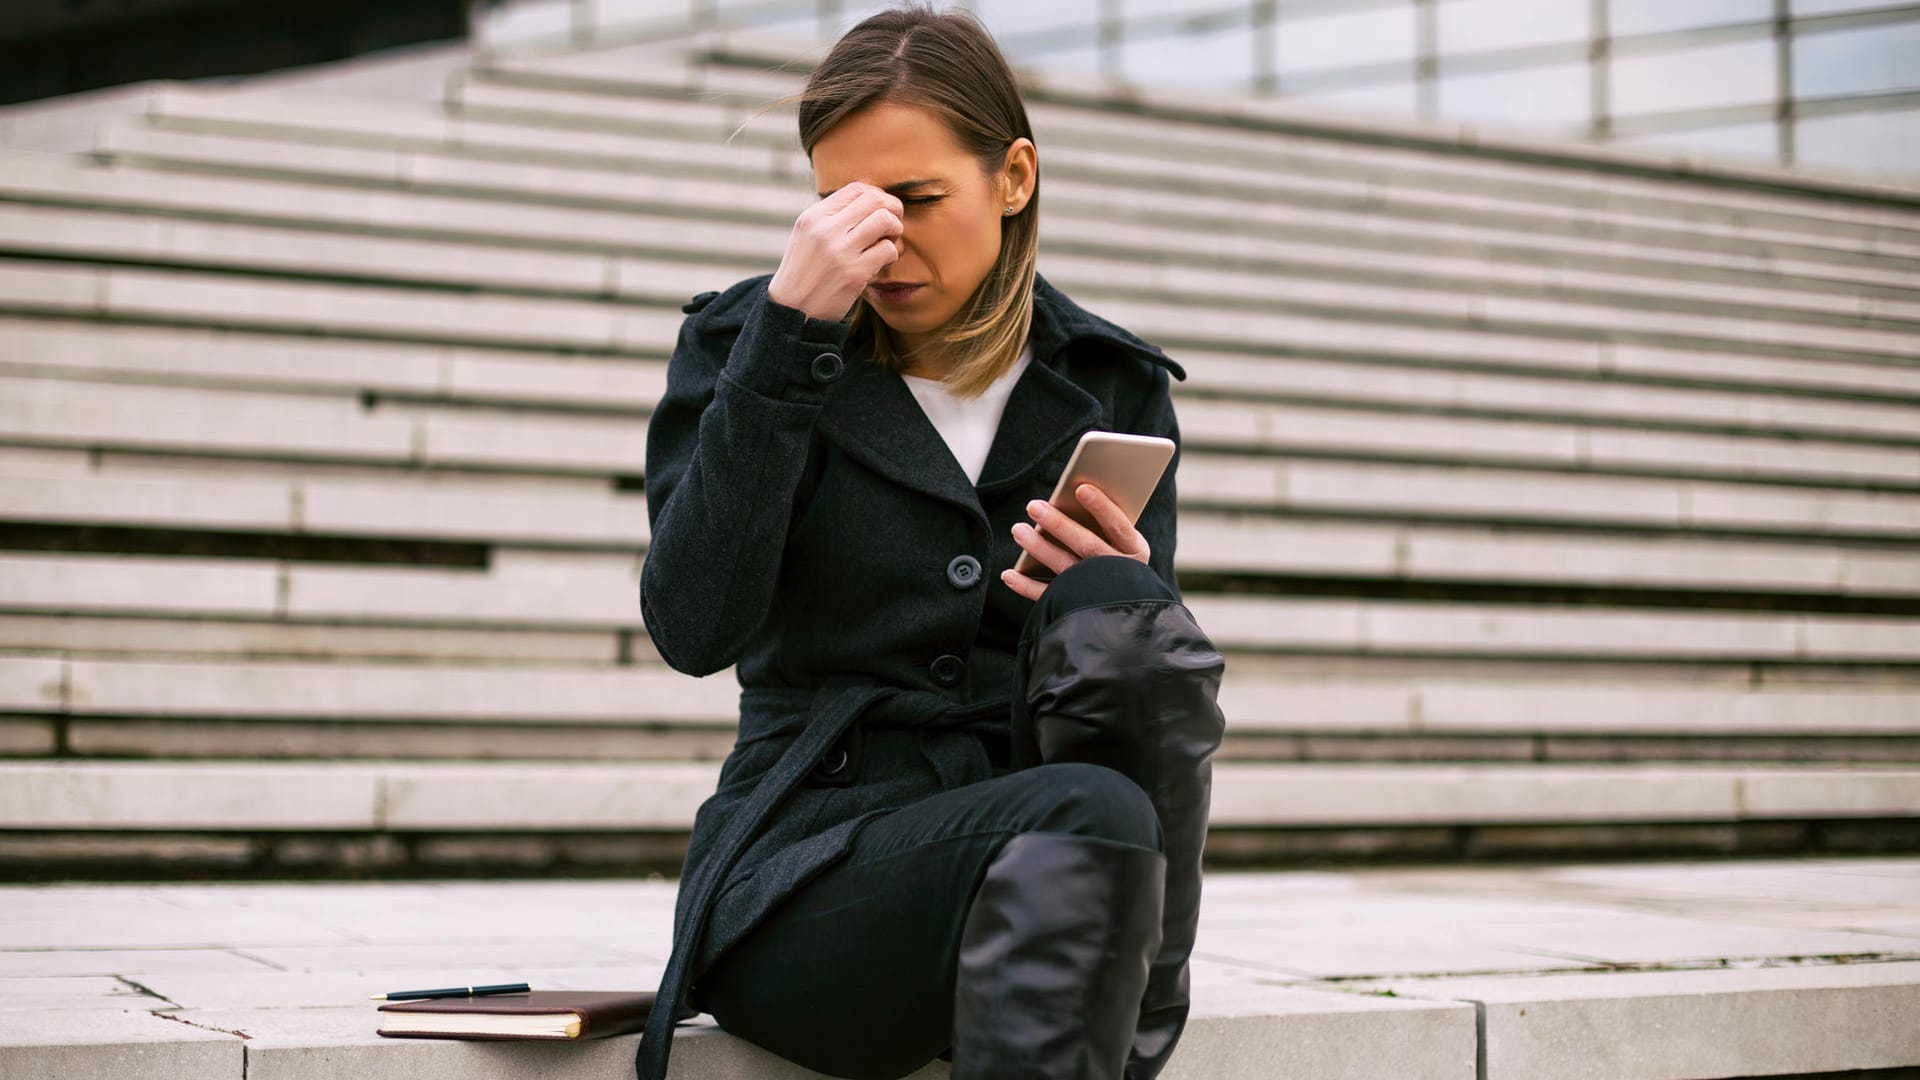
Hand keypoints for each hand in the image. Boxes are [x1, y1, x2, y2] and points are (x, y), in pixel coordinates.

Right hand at [767, 182, 904, 321]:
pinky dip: (891, 254)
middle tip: (891, 226)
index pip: (857, 189)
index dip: (877, 196)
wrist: (792, 311)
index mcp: (814, 217)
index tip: (880, 212)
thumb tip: (872, 201)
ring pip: (885, 220)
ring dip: (894, 230)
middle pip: (875, 199)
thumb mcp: (807, 236)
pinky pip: (888, 250)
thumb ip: (832, 218)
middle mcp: (826, 229)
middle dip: (892, 210)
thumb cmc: (805, 273)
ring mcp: (840, 251)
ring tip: (887, 243)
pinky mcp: (854, 273)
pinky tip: (881, 263)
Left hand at [1001, 483, 1151, 601]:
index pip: (1118, 526)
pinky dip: (1026, 586)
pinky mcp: (1076, 605)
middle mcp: (1118, 571)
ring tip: (1019, 529)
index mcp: (1134, 550)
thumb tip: (1076, 494)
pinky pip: (1048, 596)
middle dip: (1059, 524)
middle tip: (1034, 506)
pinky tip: (1009, 574)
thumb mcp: (1123, 541)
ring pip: (1065, 566)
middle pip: (1087, 544)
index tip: (1081, 489)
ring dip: (1038, 547)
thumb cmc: (1120, 562)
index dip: (1101, 507)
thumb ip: (1105, 522)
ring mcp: (1096, 590)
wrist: (1123, 611)